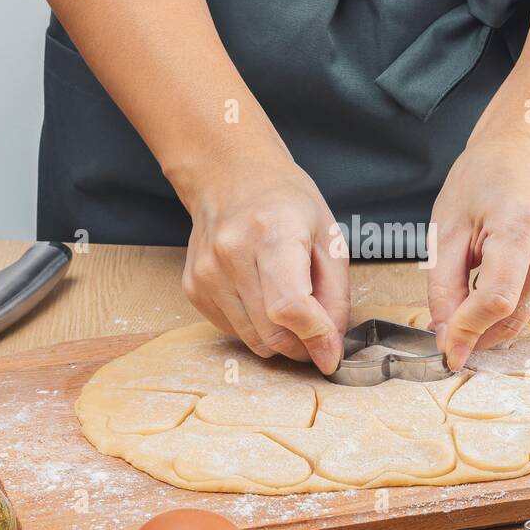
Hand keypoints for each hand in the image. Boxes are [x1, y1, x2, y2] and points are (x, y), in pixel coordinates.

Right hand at [180, 150, 348, 373]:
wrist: (230, 176)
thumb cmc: (286, 202)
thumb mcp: (328, 236)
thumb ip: (335, 294)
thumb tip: (330, 345)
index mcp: (272, 232)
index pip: (290, 306)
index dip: (315, 337)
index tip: (332, 354)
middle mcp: (231, 252)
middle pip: (271, 331)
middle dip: (302, 346)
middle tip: (319, 337)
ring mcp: (207, 272)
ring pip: (253, 339)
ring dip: (281, 340)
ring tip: (294, 313)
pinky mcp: (194, 287)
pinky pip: (234, 331)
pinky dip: (257, 328)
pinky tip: (264, 298)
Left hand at [426, 131, 529, 369]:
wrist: (528, 154)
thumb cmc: (481, 182)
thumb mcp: (445, 226)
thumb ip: (443, 285)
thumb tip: (446, 336)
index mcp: (521, 225)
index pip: (497, 299)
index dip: (468, 330)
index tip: (446, 350)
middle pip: (514, 315)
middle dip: (477, 333)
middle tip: (449, 332)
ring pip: (526, 317)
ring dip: (493, 319)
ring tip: (473, 284)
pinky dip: (515, 307)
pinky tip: (504, 278)